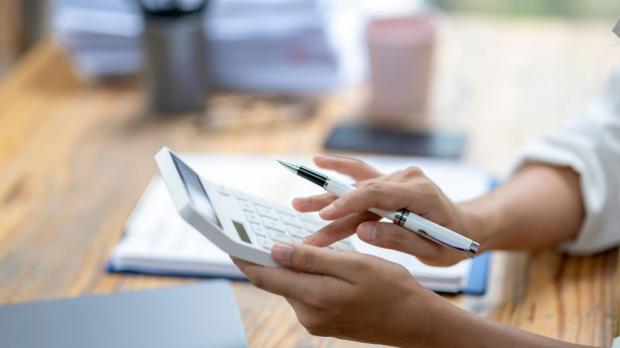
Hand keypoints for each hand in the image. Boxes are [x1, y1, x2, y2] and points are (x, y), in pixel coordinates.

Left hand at [232, 243, 440, 346]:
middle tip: (259, 230)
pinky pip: (304, 294)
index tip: (228, 240)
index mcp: (314, 299)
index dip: (244, 257)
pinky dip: (303, 276)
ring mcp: (315, 322)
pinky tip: (312, 261)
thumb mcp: (354, 265)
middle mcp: (308, 315)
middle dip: (267, 257)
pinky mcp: (323, 322)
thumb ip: (313, 259)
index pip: (265, 277)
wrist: (415, 321)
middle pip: (276, 281)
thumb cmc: (391, 288)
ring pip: (291, 286)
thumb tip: (276, 250)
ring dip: (289, 265)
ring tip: (291, 240)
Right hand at [295, 155, 476, 265]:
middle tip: (298, 209)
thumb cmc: (452, 243)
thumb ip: (397, 240)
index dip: (348, 204)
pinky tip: (320, 163)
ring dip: (328, 194)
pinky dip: (341, 171)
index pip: (377, 194)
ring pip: (357, 185)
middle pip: (361, 189)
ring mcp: (398, 177)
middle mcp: (407, 179)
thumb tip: (362, 232)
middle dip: (329, 203)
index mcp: (421, 194)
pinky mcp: (391, 182)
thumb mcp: (432, 251)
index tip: (324, 216)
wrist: (466, 227)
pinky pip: (363, 176)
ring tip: (298, 202)